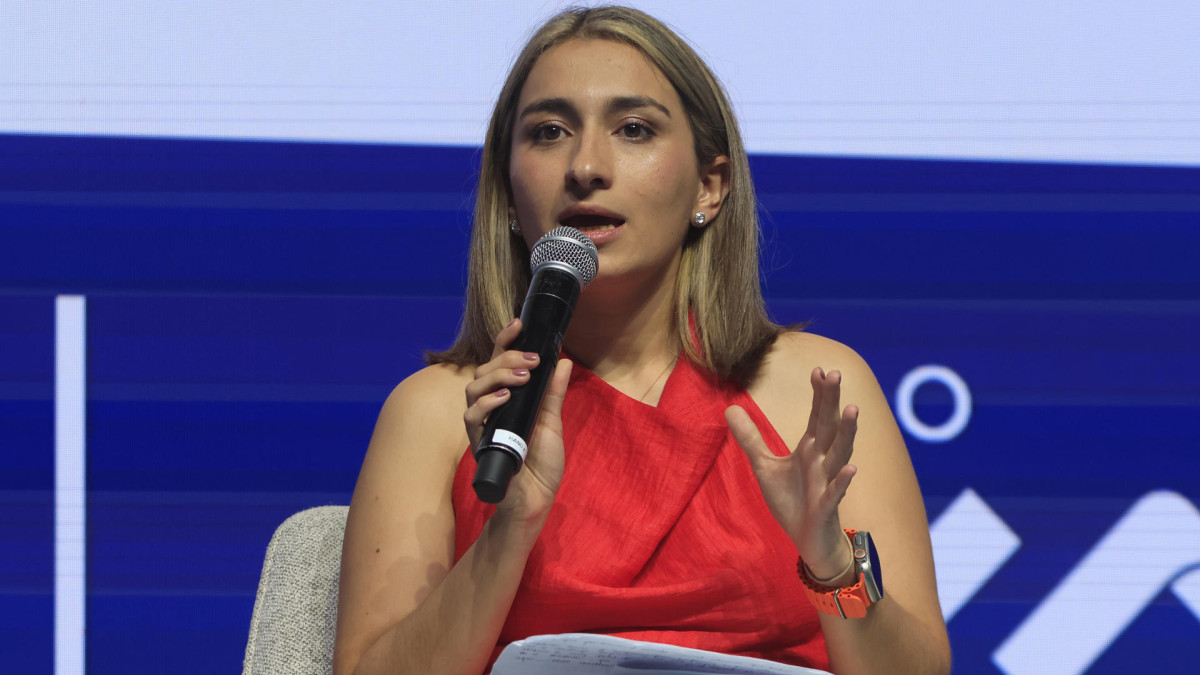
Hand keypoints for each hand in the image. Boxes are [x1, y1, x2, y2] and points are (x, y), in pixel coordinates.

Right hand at [463, 318, 572, 521]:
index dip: (504, 341)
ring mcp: (483, 425)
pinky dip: (487, 403)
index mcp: (508, 399)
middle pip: (484, 370)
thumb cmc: (541, 465)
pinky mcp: (479, 442)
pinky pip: (472, 417)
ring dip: (498, 375)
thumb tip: (563, 361)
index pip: (498, 363)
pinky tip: (506, 397)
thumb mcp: (552, 422)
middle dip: (507, 357)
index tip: (519, 323)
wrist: (535, 500)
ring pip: (473, 387)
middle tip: (532, 359)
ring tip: (522, 375)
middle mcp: (491, 408)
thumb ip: (554, 393)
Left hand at [725, 367, 858, 580]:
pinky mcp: (826, 507)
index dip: (818, 394)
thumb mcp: (764, 467)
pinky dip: (843, 481)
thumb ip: (750, 438)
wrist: (808, 541)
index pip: (817, 416)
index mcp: (810, 450)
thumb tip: (729, 408)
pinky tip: (851, 468)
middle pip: (829, 426)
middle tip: (836, 373)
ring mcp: (827, 483)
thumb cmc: (792, 501)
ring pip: (840, 454)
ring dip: (847, 433)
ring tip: (852, 408)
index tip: (818, 369)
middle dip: (831, 401)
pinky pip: (835, 492)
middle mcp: (822, 462)